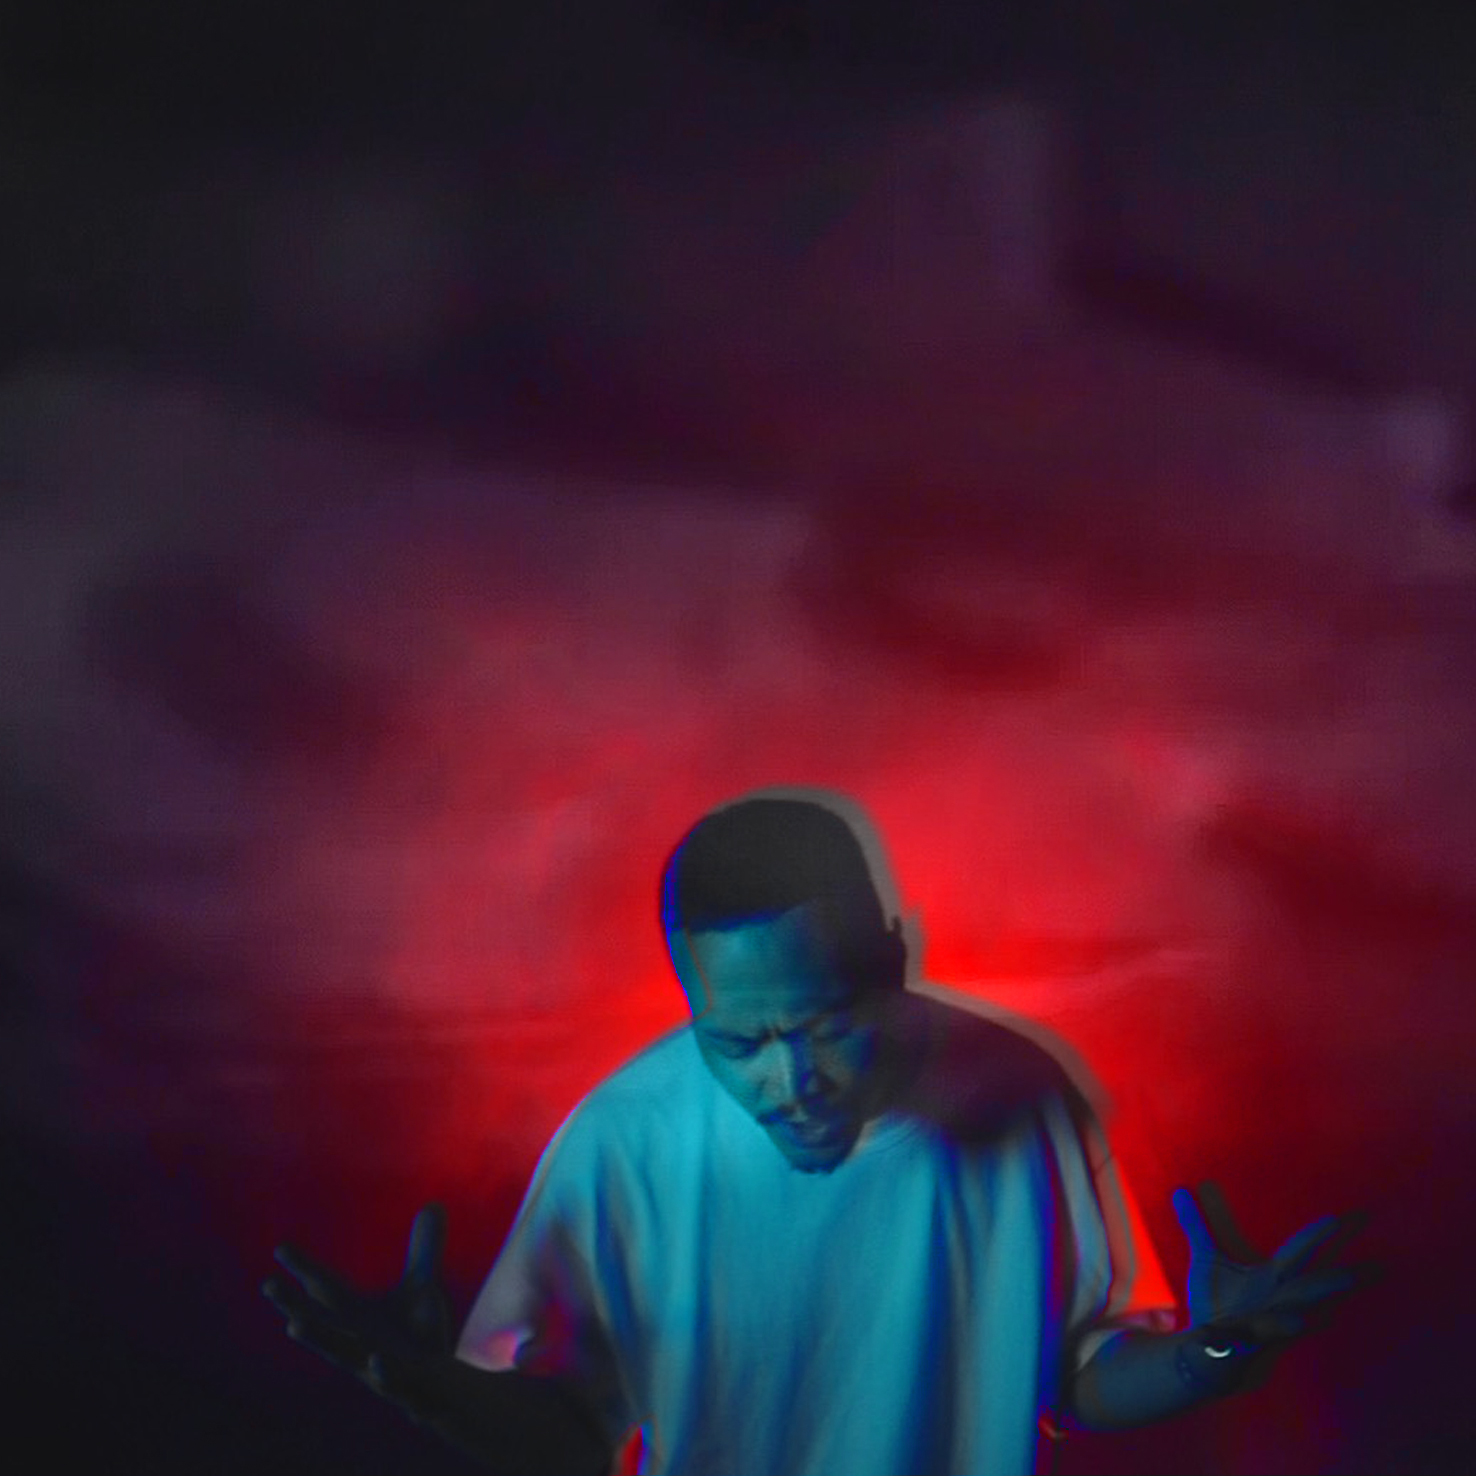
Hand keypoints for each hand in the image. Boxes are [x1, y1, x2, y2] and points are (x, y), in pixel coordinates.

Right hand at [262, 1203, 454, 1421]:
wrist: (440, 1390)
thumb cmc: (420, 1339)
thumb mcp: (424, 1288)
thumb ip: (424, 1250)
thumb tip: (432, 1204)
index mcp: (359, 1318)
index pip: (328, 1290)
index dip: (306, 1269)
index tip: (280, 1247)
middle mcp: (359, 1341)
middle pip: (324, 1320)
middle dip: (296, 1304)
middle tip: (267, 1284)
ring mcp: (376, 1366)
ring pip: (343, 1354)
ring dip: (319, 1340)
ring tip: (293, 1325)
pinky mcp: (404, 1386)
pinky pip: (391, 1380)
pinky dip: (383, 1371)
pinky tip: (377, 1360)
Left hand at [1172, 1182, 1365, 1347]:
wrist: (1209, 1347)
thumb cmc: (1215, 1303)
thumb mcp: (1205, 1259)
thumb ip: (1195, 1226)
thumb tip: (1180, 1192)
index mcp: (1272, 1279)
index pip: (1298, 1252)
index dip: (1317, 1236)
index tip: (1338, 1218)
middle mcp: (1278, 1300)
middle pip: (1310, 1285)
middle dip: (1334, 1279)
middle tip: (1363, 1270)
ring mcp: (1268, 1324)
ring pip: (1296, 1315)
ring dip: (1308, 1311)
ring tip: (1324, 1305)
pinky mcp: (1250, 1344)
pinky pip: (1262, 1339)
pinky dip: (1272, 1334)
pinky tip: (1293, 1329)